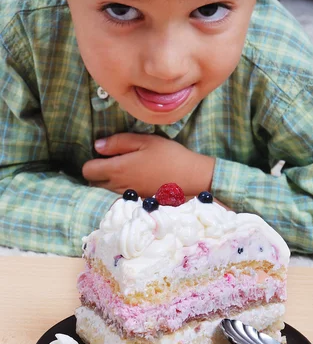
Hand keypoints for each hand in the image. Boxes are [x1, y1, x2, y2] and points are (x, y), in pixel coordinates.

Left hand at [82, 133, 215, 197]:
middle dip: (98, 174)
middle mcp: (119, 186)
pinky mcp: (137, 202)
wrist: (192, 178)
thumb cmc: (169, 155)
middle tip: (113, 162)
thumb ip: (119, 142)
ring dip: (109, 182)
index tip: (104, 155)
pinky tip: (135, 180)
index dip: (92, 162)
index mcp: (118, 169)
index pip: (88, 171)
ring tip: (126, 170)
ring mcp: (128, 196)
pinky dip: (121, 189)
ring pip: (106, 191)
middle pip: (94, 184)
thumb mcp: (145, 141)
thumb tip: (97, 146)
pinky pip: (119, 197)